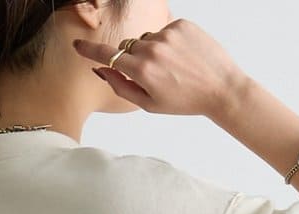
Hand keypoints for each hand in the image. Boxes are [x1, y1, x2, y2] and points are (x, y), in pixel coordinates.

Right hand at [72, 17, 248, 119]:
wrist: (221, 88)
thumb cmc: (186, 101)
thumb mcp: (150, 104)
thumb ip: (122, 87)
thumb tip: (103, 71)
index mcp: (143, 71)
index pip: (108, 56)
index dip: (90, 51)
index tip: (78, 46)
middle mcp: (152, 48)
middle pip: (128, 47)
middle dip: (133, 59)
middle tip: (153, 75)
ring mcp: (167, 33)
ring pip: (146, 38)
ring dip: (152, 50)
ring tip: (172, 67)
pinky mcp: (181, 24)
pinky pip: (164, 30)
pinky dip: (168, 42)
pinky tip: (182, 56)